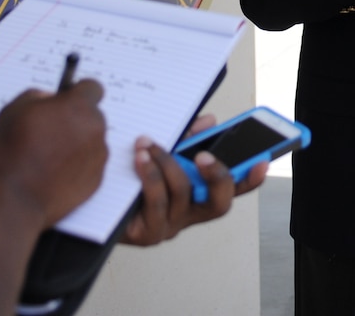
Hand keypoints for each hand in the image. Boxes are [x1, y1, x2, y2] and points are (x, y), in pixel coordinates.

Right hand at [0, 81, 108, 227]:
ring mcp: (98, 156)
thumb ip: (38, 95)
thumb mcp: (13, 110)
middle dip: (75, 119)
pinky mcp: (97, 180)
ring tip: (49, 157)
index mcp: (78, 107)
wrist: (13, 201)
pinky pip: (90, 164)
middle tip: (50, 132)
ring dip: (77, 143)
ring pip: (92, 140)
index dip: (77, 92)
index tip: (66, 100)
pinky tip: (54, 173)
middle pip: (92, 116)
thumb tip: (50, 99)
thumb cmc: (9, 154)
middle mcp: (95, 129)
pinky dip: (77, 165)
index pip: (93, 88)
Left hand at [120, 114, 266, 246]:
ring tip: (148, 143)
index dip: (251, 179)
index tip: (262, 161)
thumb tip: (209, 121)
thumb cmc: (129, 180)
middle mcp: (189, 215)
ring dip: (167, 163)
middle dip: (217, 176)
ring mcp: (170, 227)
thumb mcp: (162, 153)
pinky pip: (157, 202)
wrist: (92, 206)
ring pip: (183, 193)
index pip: (233, 190)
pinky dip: (150, 174)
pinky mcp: (148, 233)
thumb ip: (186, 139)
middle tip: (204, 155)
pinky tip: (139, 158)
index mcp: (198, 196)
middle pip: (219, 204)